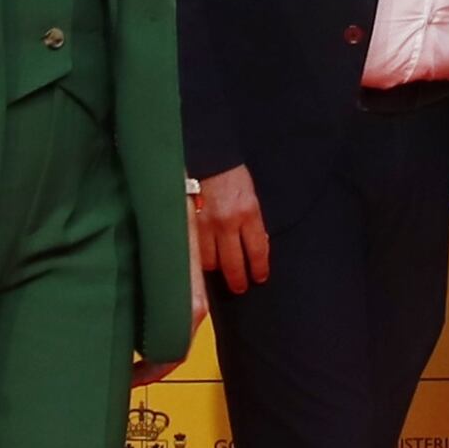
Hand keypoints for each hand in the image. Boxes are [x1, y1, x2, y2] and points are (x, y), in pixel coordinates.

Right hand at [189, 163, 271, 297]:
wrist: (208, 160)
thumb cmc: (232, 178)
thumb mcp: (251, 199)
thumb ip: (253, 223)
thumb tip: (256, 248)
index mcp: (248, 214)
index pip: (257, 251)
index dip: (258, 269)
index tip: (259, 277)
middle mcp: (227, 223)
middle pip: (233, 264)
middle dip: (238, 280)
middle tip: (240, 287)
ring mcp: (205, 225)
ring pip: (210, 262)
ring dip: (216, 270)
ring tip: (219, 273)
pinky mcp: (189, 224)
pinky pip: (194, 251)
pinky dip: (199, 259)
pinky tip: (203, 262)